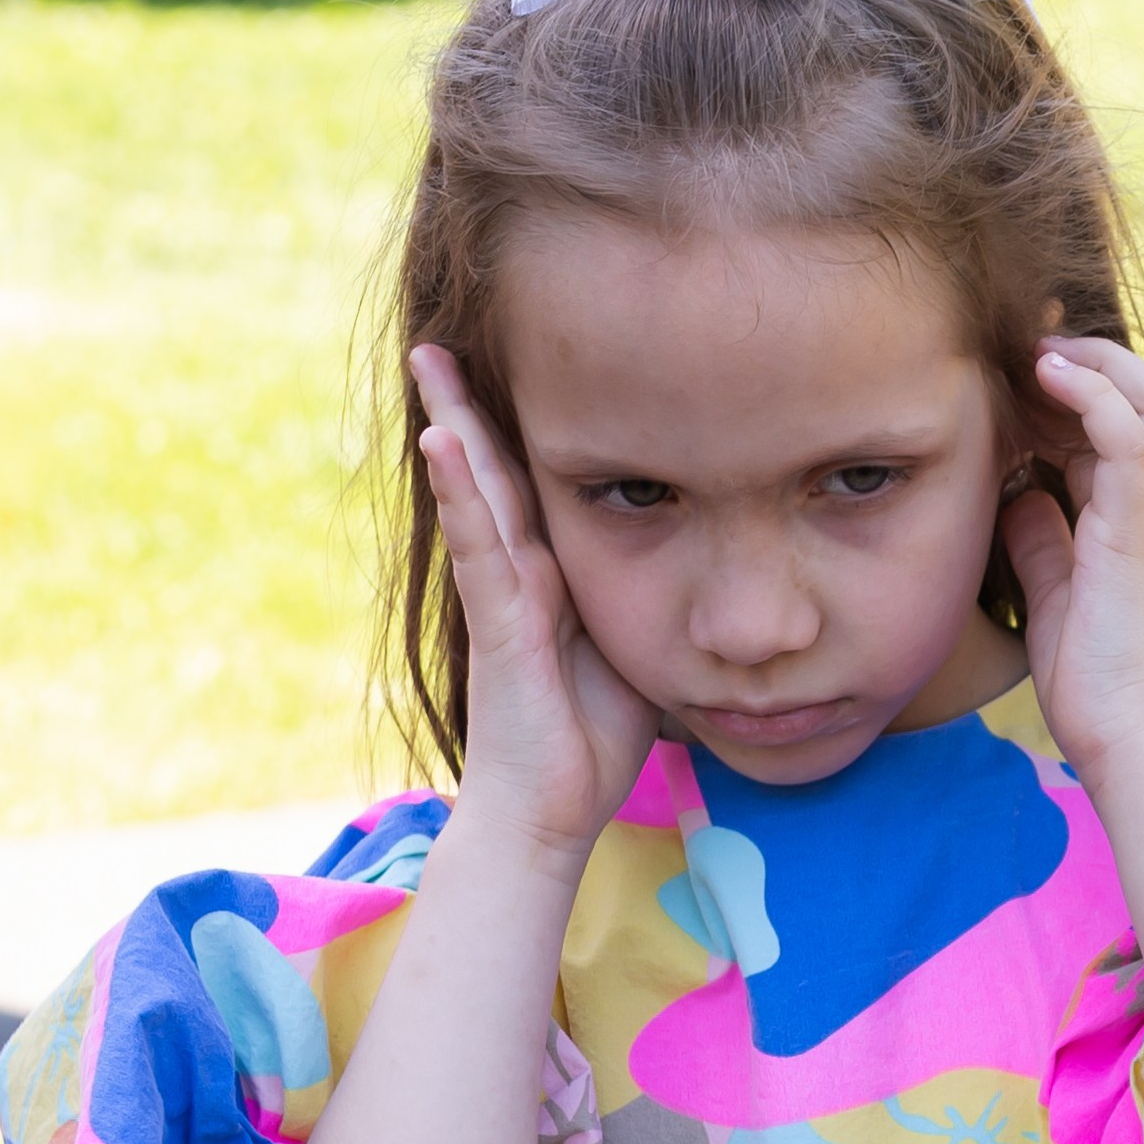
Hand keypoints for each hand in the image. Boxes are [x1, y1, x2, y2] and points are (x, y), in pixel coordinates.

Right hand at [412, 345, 656, 859]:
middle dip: (471, 400)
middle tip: (446, 330)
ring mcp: (503, 596)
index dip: (530, 421)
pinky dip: (463, 494)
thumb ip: (653, 594)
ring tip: (432, 356)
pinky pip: (480, 548)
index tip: (529, 357)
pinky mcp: (500, 625)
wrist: (550, 813)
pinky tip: (444, 442)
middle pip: (495, 469)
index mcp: (553, 575)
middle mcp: (520, 574)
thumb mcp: (640, 644)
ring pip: (477, 493)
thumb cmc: (593, 738)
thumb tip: (711, 555)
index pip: (538, 481)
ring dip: (453, 423)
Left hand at [1003, 338, 1143, 791]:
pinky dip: (1093, 394)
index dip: (1087, 386)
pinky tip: (1049, 376)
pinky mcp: (1132, 533)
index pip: (1129, 426)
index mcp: (1132, 520)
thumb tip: (1016, 496)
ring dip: (1103, 363)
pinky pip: (1130, 437)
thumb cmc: (1091, 680)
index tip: (1030, 369)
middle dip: (1102, 358)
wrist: (1122, 738)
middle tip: (1038, 347)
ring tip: (1045, 353)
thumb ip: (1041, 543)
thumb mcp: (1051, 596)